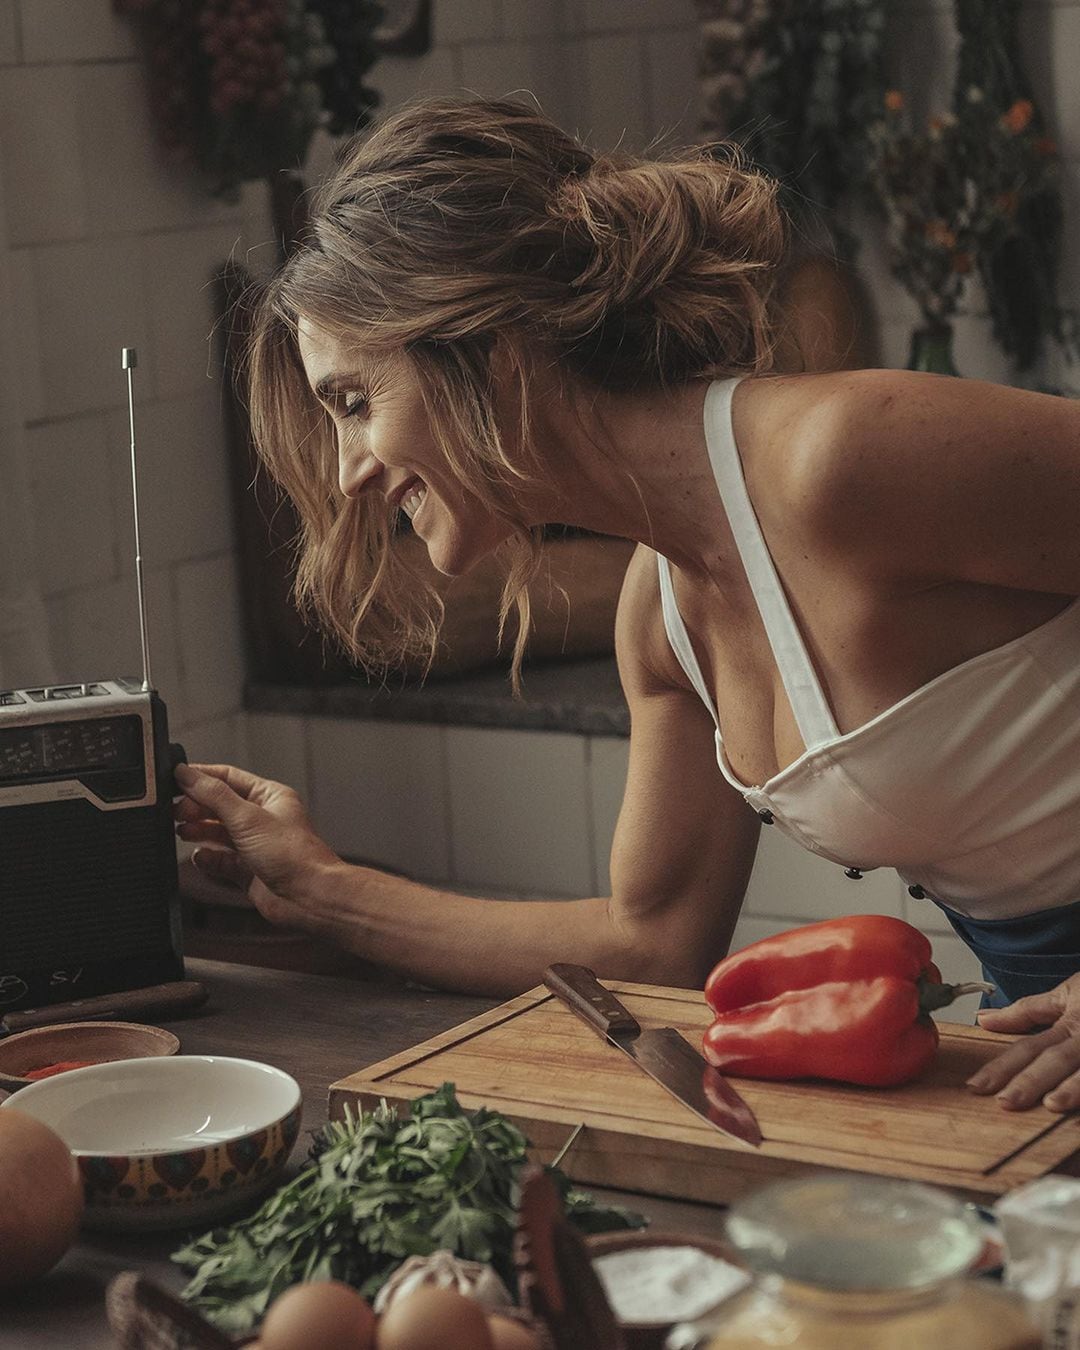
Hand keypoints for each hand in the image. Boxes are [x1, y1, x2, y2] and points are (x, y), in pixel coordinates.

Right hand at [173, 762, 341, 930]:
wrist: (308, 897)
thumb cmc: (294, 856)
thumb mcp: (247, 817)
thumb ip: (213, 795)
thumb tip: (187, 774)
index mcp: (270, 796)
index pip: (228, 778)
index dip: (201, 777)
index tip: (175, 779)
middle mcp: (263, 818)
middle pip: (220, 804)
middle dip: (196, 806)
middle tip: (175, 811)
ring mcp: (255, 845)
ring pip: (218, 832)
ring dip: (199, 830)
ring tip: (181, 830)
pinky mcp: (249, 870)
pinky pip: (221, 860)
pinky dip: (208, 858)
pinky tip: (200, 856)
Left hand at [966, 974, 1079, 1110]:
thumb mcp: (1066, 995)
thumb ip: (1026, 1011)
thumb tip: (983, 1019)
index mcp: (1070, 1024)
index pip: (1028, 1047)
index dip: (1002, 1066)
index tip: (976, 1086)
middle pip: (1056, 1059)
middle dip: (1031, 1081)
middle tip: (1006, 1101)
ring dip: (1073, 1088)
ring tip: (1052, 1104)